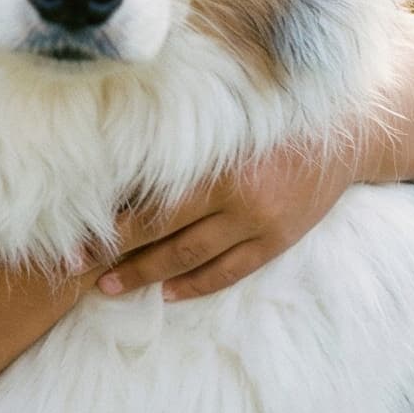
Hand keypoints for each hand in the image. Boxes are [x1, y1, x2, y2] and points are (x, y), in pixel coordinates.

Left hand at [97, 141, 350, 301]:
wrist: (340, 135)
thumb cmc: (263, 118)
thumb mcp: (217, 124)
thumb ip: (174, 145)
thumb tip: (113, 169)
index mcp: (216, 167)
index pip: (151, 206)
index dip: (110, 227)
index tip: (73, 238)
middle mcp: (239, 200)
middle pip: (165, 236)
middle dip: (117, 255)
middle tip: (75, 267)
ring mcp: (261, 225)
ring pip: (193, 260)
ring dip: (147, 276)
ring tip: (108, 286)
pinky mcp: (278, 241)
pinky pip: (230, 272)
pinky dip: (196, 285)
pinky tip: (167, 294)